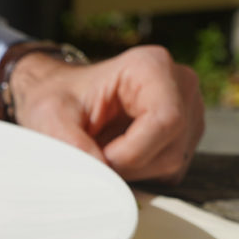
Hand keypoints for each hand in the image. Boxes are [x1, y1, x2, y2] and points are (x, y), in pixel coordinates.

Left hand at [10, 45, 204, 182]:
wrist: (63, 98)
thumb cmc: (59, 98)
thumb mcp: (50, 116)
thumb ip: (72, 143)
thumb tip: (101, 172)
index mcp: (151, 66)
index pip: (166, 120)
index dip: (133, 150)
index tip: (101, 156)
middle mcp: (179, 85)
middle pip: (170, 146)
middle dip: (128, 164)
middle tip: (95, 157)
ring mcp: (188, 111)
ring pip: (171, 163)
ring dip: (132, 170)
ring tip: (103, 152)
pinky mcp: (184, 137)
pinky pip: (170, 171)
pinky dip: (140, 172)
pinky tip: (118, 155)